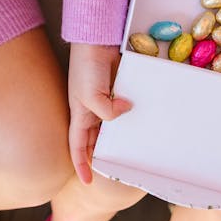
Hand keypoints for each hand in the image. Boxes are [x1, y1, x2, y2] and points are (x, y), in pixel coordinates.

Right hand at [68, 43, 132, 183]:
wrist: (98, 39)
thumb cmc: (86, 68)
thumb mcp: (90, 96)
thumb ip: (107, 112)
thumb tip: (127, 110)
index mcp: (79, 114)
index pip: (77, 146)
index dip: (81, 164)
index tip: (88, 182)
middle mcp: (91, 109)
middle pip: (95, 139)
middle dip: (101, 154)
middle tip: (115, 169)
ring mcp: (106, 98)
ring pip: (112, 125)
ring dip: (120, 136)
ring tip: (133, 150)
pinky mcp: (119, 88)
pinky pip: (125, 107)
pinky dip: (132, 115)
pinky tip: (143, 121)